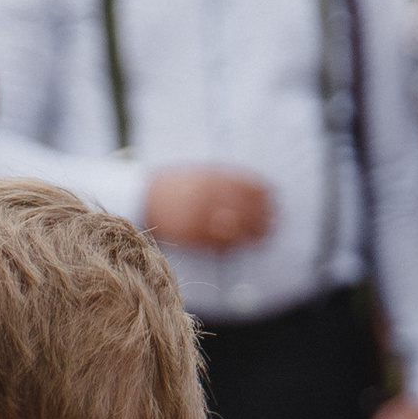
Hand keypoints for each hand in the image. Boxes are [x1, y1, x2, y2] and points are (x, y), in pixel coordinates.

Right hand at [144, 167, 274, 251]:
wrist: (144, 199)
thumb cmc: (176, 186)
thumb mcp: (201, 173)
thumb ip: (225, 180)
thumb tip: (256, 189)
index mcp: (213, 179)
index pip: (250, 187)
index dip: (265, 195)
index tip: (272, 199)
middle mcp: (209, 198)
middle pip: (248, 210)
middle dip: (264, 217)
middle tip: (273, 222)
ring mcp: (201, 218)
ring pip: (238, 229)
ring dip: (254, 234)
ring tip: (262, 236)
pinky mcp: (194, 236)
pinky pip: (221, 243)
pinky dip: (233, 245)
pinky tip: (239, 244)